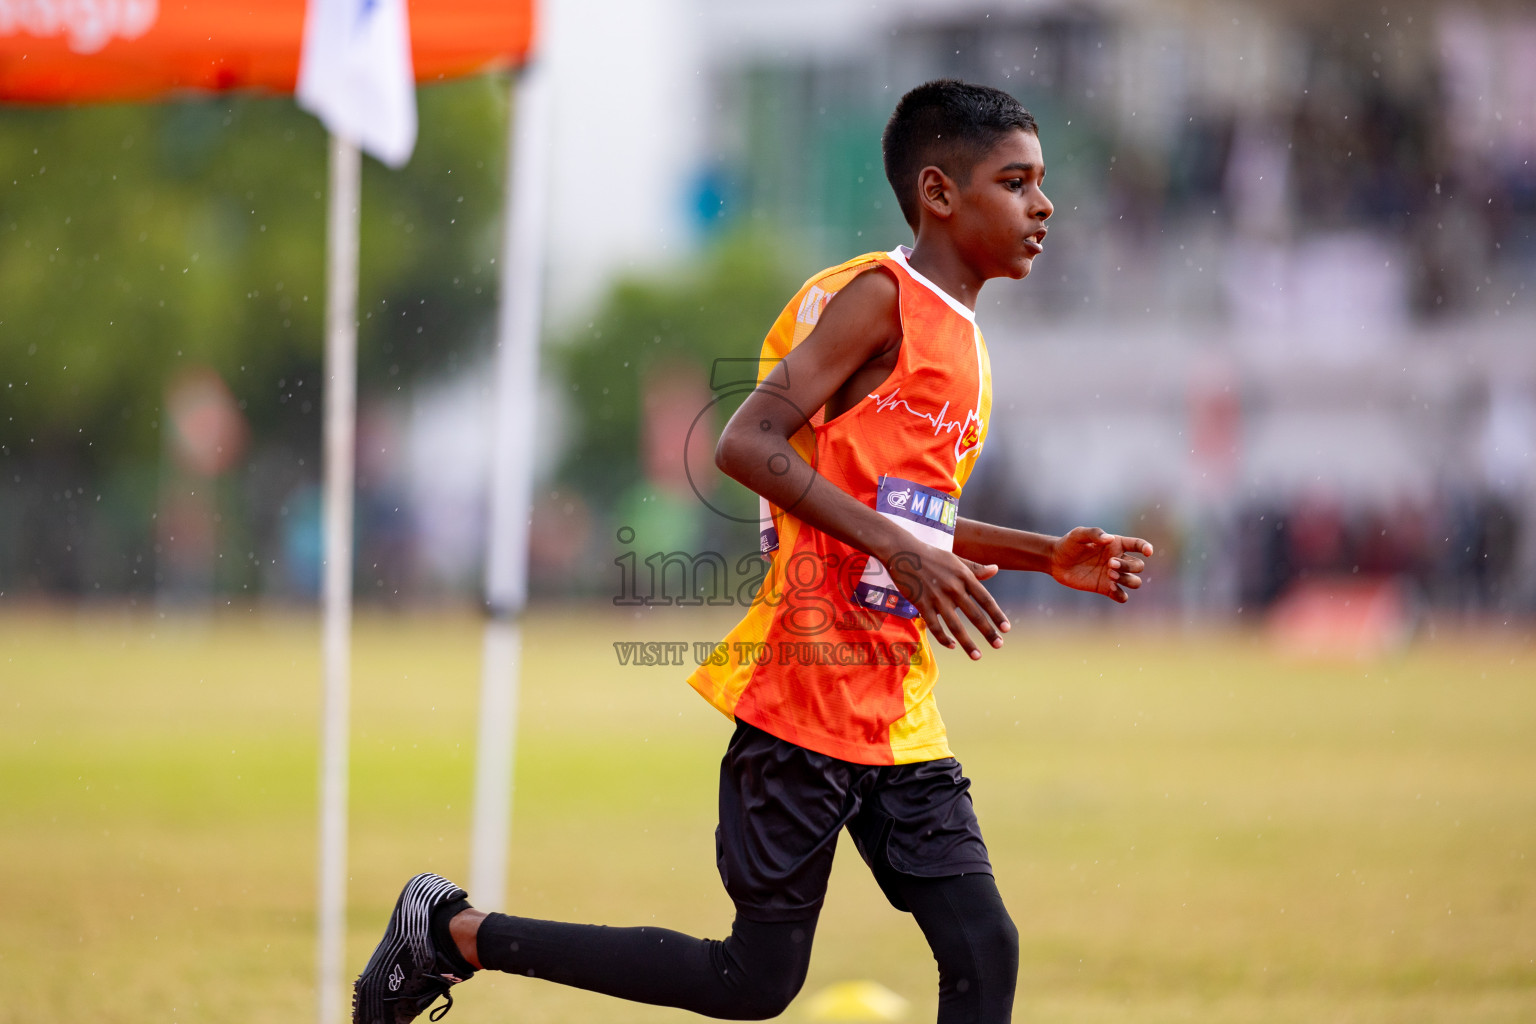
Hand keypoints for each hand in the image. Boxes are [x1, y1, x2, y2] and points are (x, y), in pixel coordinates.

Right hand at [886, 544, 1010, 659]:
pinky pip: (934, 626)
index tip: (1006, 629)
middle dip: (988, 632)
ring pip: (955, 625)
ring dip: (967, 643)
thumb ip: (975, 568)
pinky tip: (952, 645)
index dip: (997, 615)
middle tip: (999, 645)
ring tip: (977, 656)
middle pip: (974, 615)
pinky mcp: (921, 604)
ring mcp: (937, 597)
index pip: (985, 600)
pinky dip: (943, 638)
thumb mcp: (956, 559)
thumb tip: (996, 569)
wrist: (903, 551)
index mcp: (964, 576)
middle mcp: (953, 588)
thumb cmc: (932, 555)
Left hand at [1049, 527, 1153, 602]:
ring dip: (1127, 580)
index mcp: (1116, 545)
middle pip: (1138, 566)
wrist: (1056, 561)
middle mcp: (1118, 560)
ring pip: (1135, 582)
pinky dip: (1120, 594)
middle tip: (1109, 564)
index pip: (1138, 545)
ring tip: (1109, 575)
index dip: (1146, 548)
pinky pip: (1122, 596)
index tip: (1148, 552)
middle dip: (1127, 567)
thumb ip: (1094, 534)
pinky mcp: (1105, 588)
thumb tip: (1109, 539)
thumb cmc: (1069, 544)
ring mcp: (1113, 576)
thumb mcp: (1079, 534)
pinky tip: (1110, 588)